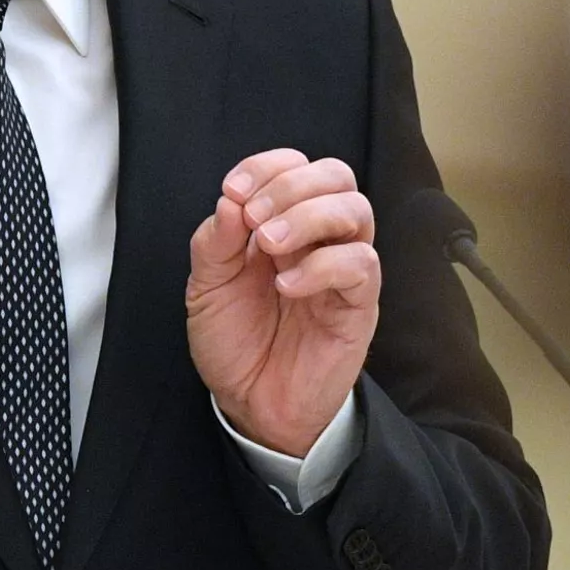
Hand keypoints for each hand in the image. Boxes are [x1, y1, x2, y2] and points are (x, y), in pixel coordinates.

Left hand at [186, 148, 379, 457]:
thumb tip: (230, 201)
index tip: (234, 190)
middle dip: (291, 185)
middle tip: (254, 217)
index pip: (295, 166)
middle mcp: (318, 238)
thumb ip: (215, 242)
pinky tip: (286, 286)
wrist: (252, 404)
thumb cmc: (236, 342)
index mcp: (282, 223)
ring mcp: (342, 268)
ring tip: (268, 247)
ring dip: (308, 216)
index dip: (267, 166)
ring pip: (356, 210)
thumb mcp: (206, 288)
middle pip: (336, 176)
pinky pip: (362, 264)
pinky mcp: (359, 304)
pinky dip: (322, 266)